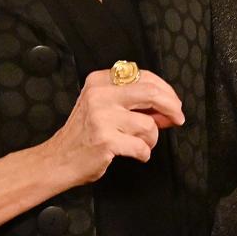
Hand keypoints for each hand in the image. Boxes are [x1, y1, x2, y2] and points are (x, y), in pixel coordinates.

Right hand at [43, 68, 184, 185]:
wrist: (58, 159)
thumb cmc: (84, 134)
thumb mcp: (104, 107)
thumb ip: (134, 103)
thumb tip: (168, 108)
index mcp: (100, 80)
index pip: (143, 76)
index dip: (165, 90)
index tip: (174, 103)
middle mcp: (100, 94)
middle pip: (151, 92)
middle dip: (171, 106)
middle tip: (178, 118)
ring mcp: (102, 117)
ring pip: (148, 124)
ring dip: (152, 138)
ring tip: (140, 143)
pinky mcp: (105, 140)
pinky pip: (141, 146)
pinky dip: (144, 153)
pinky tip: (135, 154)